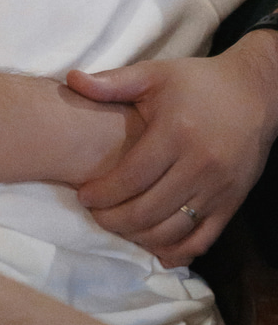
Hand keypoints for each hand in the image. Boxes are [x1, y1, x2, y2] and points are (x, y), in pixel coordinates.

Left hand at [67, 33, 277, 266]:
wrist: (253, 94)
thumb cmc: (196, 82)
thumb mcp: (153, 74)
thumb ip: (111, 82)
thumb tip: (71, 79)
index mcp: (175, 133)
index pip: (132, 176)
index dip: (104, 192)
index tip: (83, 196)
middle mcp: (199, 165)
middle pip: (149, 209)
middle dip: (115, 219)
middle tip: (95, 215)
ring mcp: (218, 188)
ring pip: (173, 229)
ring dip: (140, 236)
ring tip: (117, 226)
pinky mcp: (232, 203)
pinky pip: (203, 238)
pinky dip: (178, 250)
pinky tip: (157, 250)